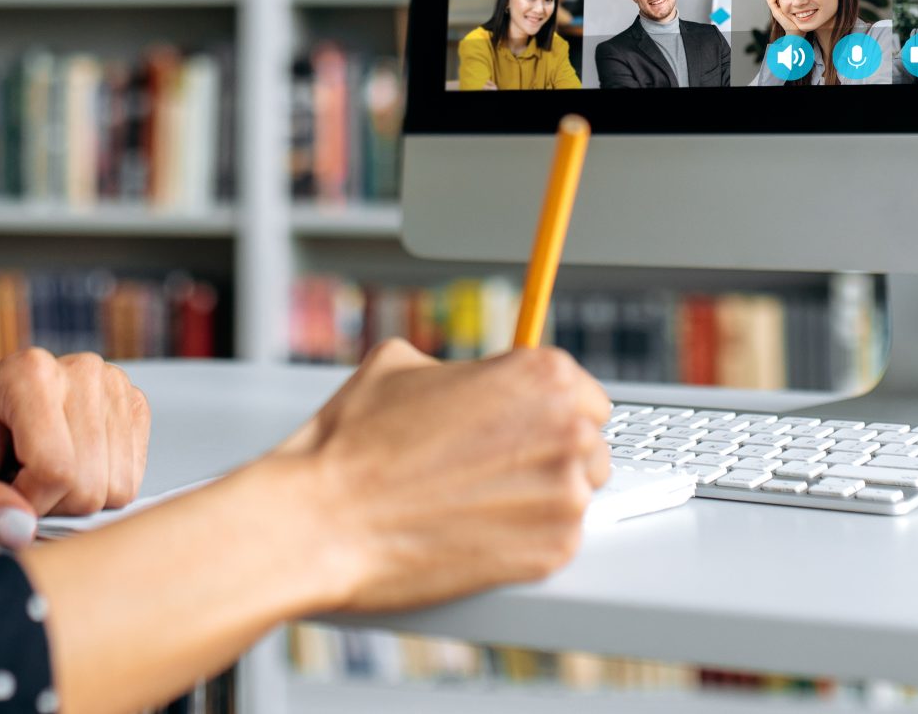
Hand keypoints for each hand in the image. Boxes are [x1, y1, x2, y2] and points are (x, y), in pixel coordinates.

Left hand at [0, 348, 150, 546]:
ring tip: (41, 473)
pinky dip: (100, 487)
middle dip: (51, 504)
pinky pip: (132, 478)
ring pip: (116, 487)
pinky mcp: (132, 406)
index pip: (55, 469)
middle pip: (89, 483)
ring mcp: (112, 384)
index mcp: (27, 373)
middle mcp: (80, 369)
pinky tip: (69, 467)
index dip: (26, 502)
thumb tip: (20, 531)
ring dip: (76, 499)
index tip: (0, 492)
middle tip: (19, 483)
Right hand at [278, 339, 611, 611]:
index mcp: (541, 375)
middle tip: (496, 465)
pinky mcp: (553, 552)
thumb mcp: (402, 365)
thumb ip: (462, 369)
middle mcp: (565, 430)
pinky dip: (527, 538)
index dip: (548, 410)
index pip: (583, 391)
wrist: (328, 521)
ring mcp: (564, 496)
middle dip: (550, 452)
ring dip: (543, 496)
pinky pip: (559, 540)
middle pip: (589, 442)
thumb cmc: (355, 446)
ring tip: (481, 499)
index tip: (527, 425)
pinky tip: (480, 530)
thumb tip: (473, 380)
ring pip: (579, 493)